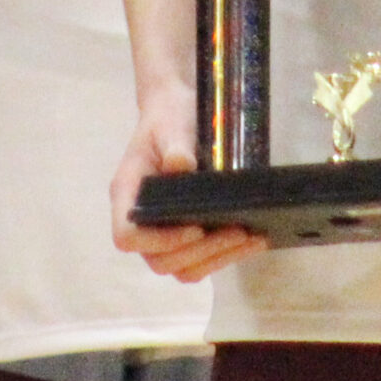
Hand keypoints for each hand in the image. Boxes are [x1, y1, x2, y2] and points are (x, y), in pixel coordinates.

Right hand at [110, 87, 264, 281]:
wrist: (178, 113)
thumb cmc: (168, 117)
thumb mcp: (171, 124)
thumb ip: (175, 145)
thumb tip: (180, 166)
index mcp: (127, 194)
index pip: (128, 235)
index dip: (158, 241)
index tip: (194, 228)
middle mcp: (141, 220)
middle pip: (159, 260)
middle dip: (200, 253)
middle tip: (237, 232)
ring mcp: (162, 231)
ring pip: (181, 267)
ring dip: (216, 260)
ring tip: (250, 239)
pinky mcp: (185, 233)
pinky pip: (199, 260)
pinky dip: (225, 256)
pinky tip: (253, 240)